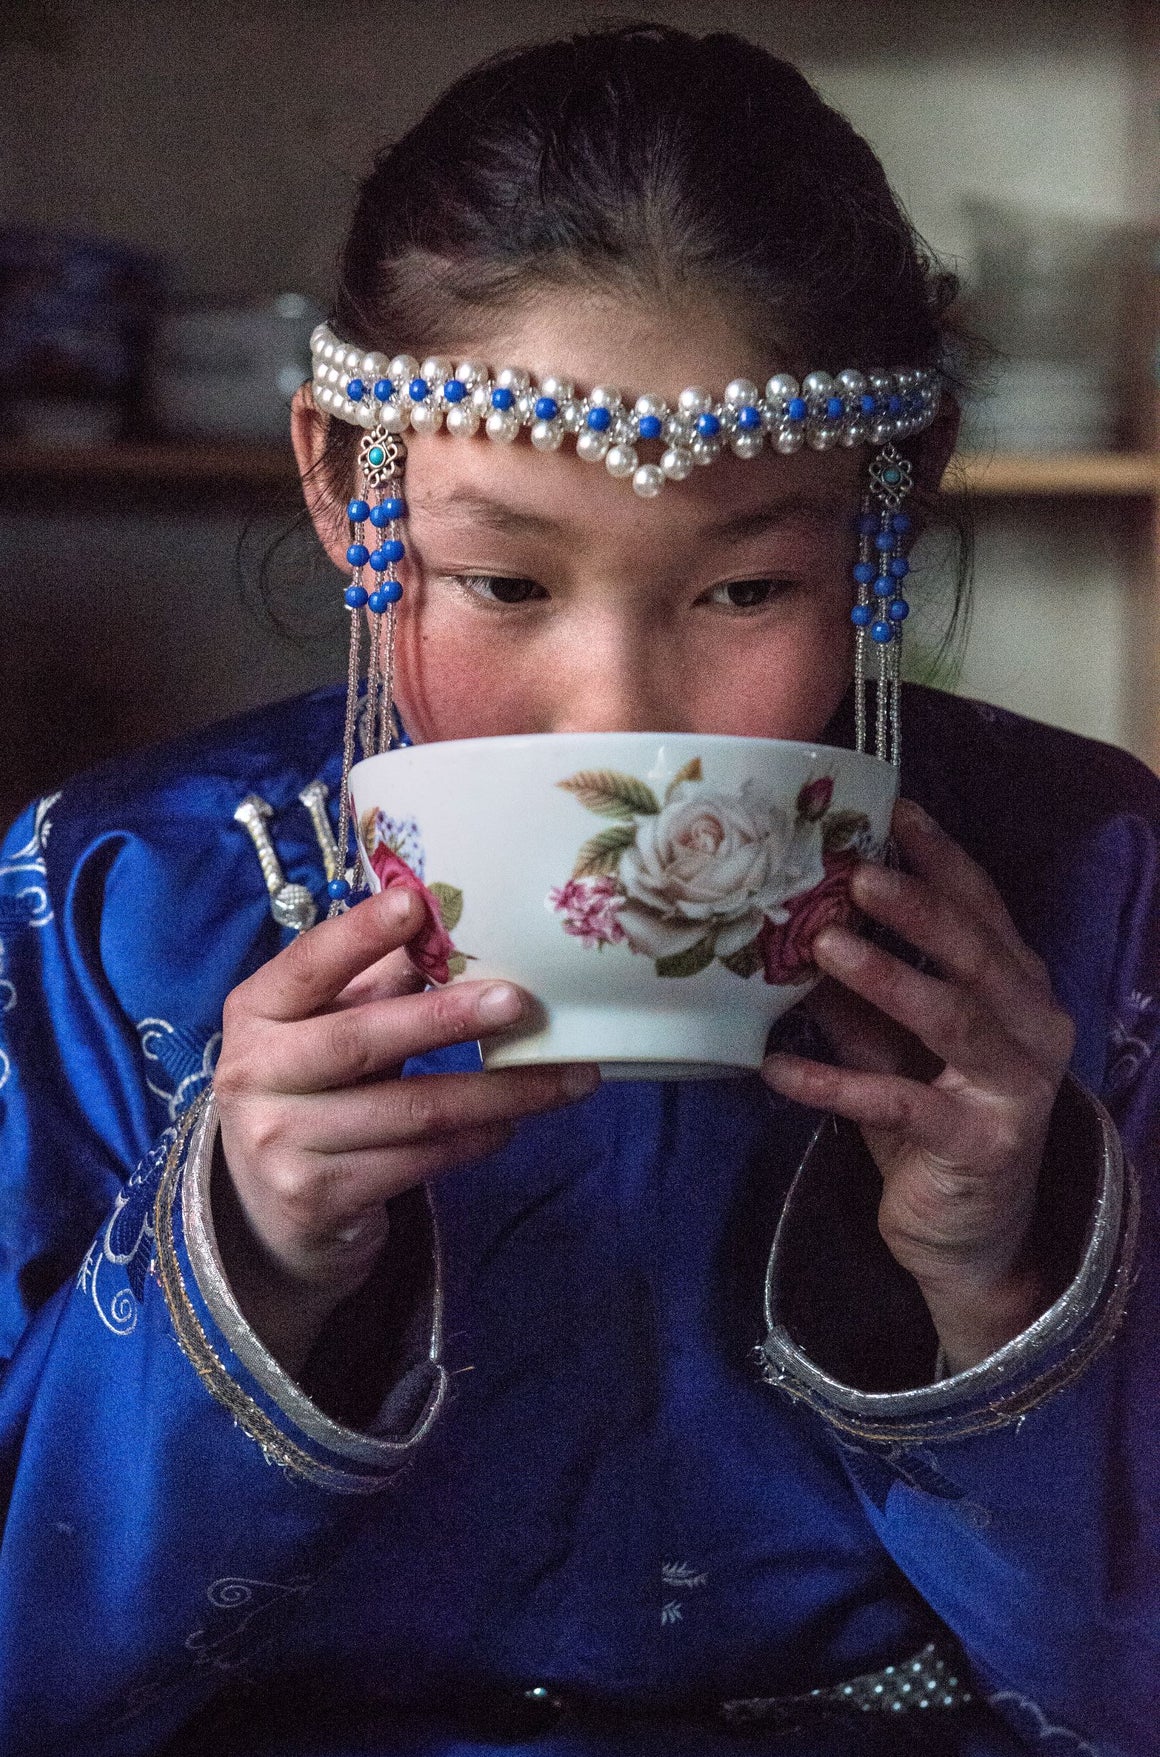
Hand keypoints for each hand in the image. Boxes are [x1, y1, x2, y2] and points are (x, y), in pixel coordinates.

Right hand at [213, 886, 598, 1373]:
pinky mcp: (317, 1197)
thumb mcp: (325, 1030)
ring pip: (411, 1110)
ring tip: (565, 1078)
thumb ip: (374, 983)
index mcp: (255, 1012)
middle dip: (448, 1018)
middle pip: (364, 1039)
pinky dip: (473, 1141)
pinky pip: (417, 1161)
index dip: (360, 933)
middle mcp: (254, 1074)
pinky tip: (511, 1125)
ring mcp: (280, 1141)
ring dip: (498, 1093)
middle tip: (519, 1003)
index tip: (416, 903)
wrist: (265, 1212)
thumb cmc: (311, 1093)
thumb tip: (448, 924)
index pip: (308, 963)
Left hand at [761, 798, 1075, 1372]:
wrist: (967, 1232)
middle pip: (978, 953)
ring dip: (886, 979)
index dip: (942, 859)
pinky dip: (834, 1083)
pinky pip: (901, 1104)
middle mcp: (1032, 1027)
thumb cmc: (931, 1118)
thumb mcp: (890, 1044)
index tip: (895, 811)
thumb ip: (857, 992)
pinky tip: (776, 1069)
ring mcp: (1014, 1087)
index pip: (984, 909)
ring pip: (952, 1019)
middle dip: (918, 909)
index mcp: (1018, 988)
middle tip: (859, 873)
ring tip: (821, 947)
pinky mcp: (979, 1143)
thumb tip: (792, 927)